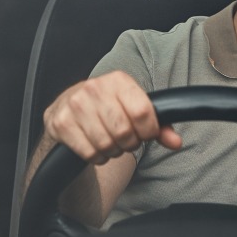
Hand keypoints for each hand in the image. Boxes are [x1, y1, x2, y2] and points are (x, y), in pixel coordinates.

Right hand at [43, 71, 180, 164]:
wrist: (68, 108)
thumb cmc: (108, 108)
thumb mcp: (134, 108)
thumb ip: (159, 125)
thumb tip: (176, 142)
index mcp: (118, 80)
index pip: (143, 112)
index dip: (149, 131)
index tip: (146, 134)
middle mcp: (95, 87)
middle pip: (124, 131)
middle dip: (130, 143)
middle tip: (126, 140)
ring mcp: (75, 104)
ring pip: (106, 144)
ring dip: (113, 151)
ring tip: (111, 143)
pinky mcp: (60, 123)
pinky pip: (89, 152)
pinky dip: (97, 157)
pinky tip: (96, 147)